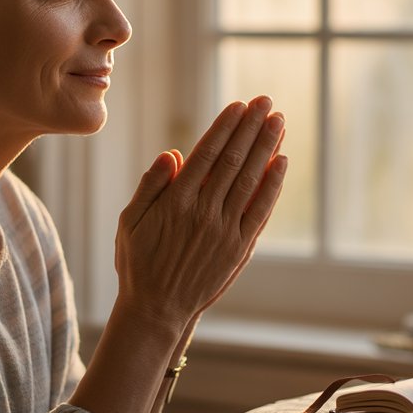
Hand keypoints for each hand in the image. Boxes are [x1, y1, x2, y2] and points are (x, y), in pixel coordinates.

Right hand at [114, 96, 287, 327]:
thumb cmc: (139, 264)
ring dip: (266, 148)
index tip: (239, 106)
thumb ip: (150, 186)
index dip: (225, 127)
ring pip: (250, 180)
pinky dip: (272, 185)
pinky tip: (282, 162)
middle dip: (251, 128)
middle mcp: (203, 212)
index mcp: (175, 202)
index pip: (206, 154)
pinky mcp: (239, 248)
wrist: (157, 310)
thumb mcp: (130, 222)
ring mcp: (224, 231)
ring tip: (278, 121)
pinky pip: (260, 210)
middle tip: (266, 102)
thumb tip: (173, 153)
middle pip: (233, 160)